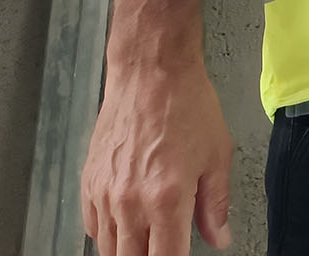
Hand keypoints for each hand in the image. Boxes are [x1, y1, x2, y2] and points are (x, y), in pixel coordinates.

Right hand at [82, 57, 234, 254]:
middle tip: (164, 247)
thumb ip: (215, 203)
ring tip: (147, 240)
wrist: (151, 71)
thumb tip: (218, 237)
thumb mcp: (217, 154)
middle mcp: (130, 202)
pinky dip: (107, 234)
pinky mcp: (89, 182)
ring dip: (128, 250)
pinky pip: (92, 227)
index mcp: (167, 199)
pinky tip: (126, 224)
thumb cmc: (187, 105)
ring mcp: (105, 193)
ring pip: (108, 248)